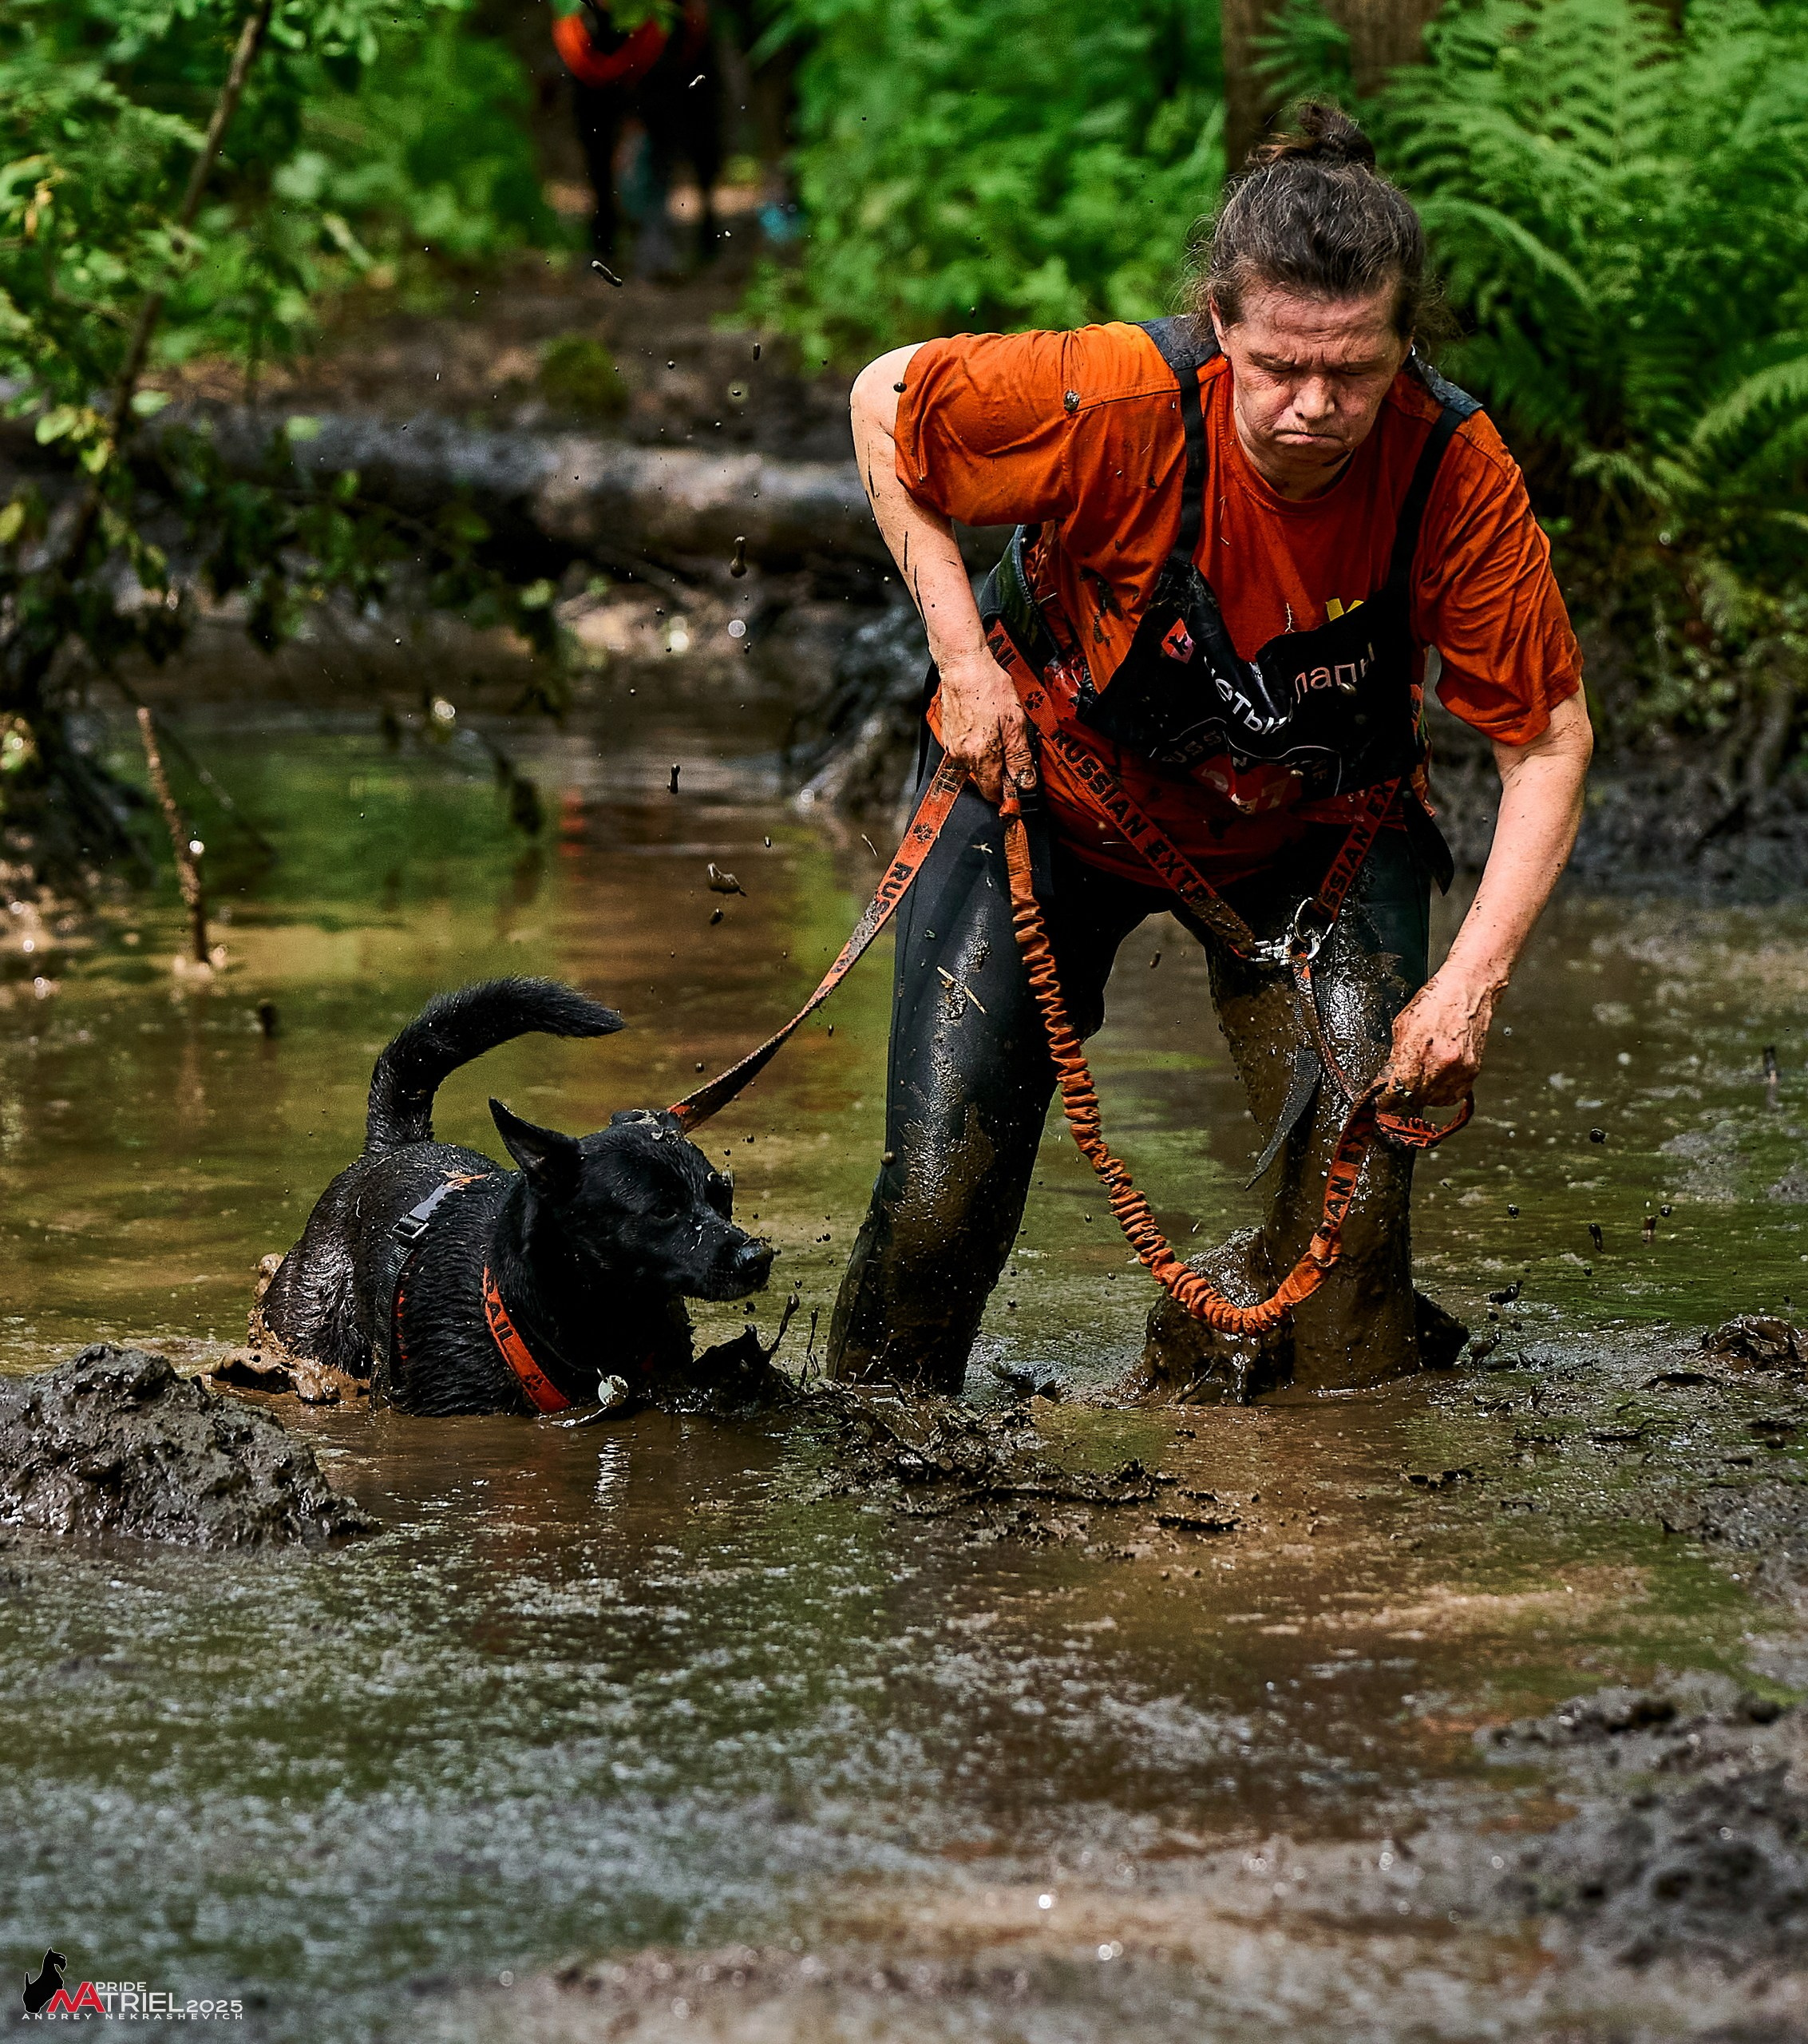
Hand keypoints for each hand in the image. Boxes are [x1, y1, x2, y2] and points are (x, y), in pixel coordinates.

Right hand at [937, 648, 1036, 805]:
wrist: (964, 667)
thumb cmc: (989, 688)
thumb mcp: (1015, 724)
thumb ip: (1019, 757)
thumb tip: (1025, 782)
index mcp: (981, 756)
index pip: (993, 792)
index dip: (1008, 793)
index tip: (1018, 786)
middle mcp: (962, 756)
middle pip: (984, 780)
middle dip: (999, 773)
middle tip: (1013, 751)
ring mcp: (953, 747)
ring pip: (975, 766)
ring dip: (989, 758)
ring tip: (998, 733)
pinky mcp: (948, 737)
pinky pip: (965, 752)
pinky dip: (977, 746)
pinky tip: (985, 728)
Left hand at [1379, 967, 1502, 1109]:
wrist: (1468, 990)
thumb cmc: (1436, 1001)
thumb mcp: (1402, 1026)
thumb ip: (1396, 1056)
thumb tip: (1389, 1077)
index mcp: (1420, 1052)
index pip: (1399, 1092)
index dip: (1387, 1100)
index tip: (1383, 1101)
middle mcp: (1441, 1065)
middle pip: (1416, 1099)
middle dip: (1404, 1097)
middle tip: (1398, 1091)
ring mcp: (1460, 1070)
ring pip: (1436, 1100)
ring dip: (1424, 1097)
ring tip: (1418, 1084)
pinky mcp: (1473, 1070)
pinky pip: (1454, 1095)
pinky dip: (1443, 1094)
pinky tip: (1436, 1083)